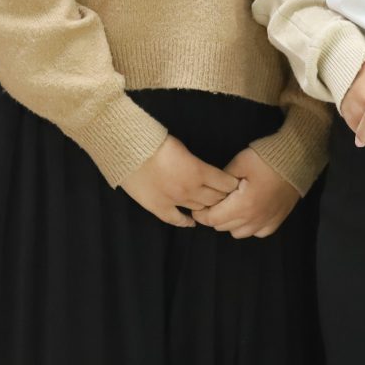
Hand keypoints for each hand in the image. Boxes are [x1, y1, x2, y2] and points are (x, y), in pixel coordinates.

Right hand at [119, 137, 238, 227]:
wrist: (130, 150)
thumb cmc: (156, 142)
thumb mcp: (183, 148)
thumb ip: (196, 163)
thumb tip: (203, 171)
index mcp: (199, 171)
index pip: (225, 183)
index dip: (232, 184)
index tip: (234, 183)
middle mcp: (190, 189)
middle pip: (215, 198)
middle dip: (223, 197)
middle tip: (225, 195)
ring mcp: (174, 200)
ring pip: (199, 209)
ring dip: (206, 207)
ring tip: (211, 205)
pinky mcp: (158, 207)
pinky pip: (176, 220)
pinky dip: (186, 222)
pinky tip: (192, 222)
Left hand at [191, 147, 302, 238]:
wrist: (296, 159)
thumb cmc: (265, 159)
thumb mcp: (238, 163)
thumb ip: (221, 181)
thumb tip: (209, 192)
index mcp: (242, 205)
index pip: (213, 219)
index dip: (201, 214)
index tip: (198, 206)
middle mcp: (254, 219)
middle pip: (223, 227)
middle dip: (214, 216)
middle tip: (214, 202)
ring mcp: (266, 222)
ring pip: (238, 233)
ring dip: (230, 223)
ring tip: (231, 206)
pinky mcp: (277, 221)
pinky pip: (257, 233)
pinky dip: (250, 226)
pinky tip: (249, 212)